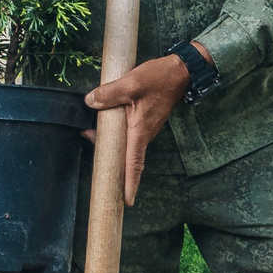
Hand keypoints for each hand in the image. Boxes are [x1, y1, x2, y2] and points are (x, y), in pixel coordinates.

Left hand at [87, 50, 193, 206]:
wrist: (181, 71)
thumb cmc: (160, 78)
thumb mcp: (132, 82)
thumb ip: (110, 93)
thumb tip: (90, 101)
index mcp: (140, 131)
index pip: (134, 164)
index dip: (130, 183)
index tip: (127, 201)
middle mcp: (145, 134)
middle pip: (127, 157)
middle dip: (112, 164)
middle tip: (96, 168)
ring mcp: (146, 128)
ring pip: (126, 144)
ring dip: (112, 145)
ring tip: (90, 135)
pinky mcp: (146, 120)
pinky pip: (129, 133)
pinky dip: (117, 134)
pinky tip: (103, 121)